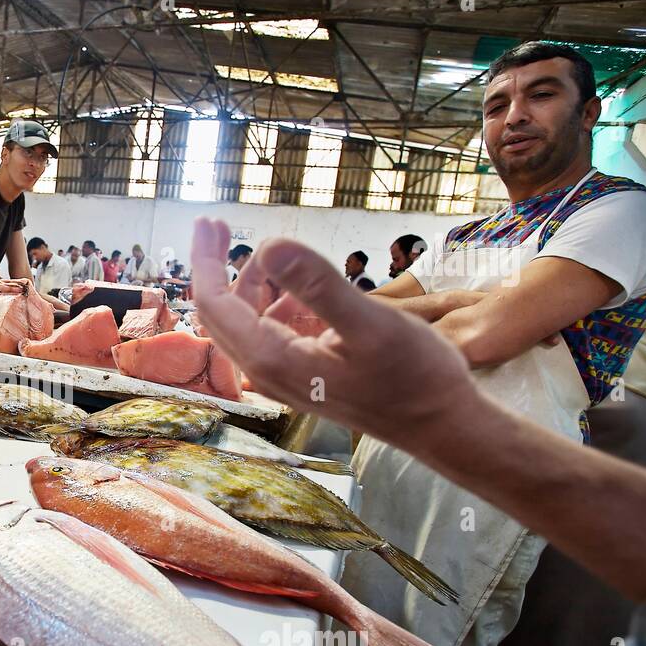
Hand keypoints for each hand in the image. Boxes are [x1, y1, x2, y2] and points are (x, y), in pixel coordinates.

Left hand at [191, 218, 479, 450]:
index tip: (207, 221)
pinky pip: (274, 331)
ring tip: (277, 253)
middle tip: (218, 224)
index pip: (214, 305)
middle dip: (215, 266)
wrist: (440, 424)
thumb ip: (317, 285)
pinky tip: (304, 289)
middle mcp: (267, 370)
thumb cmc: (413, 376)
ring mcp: (283, 374)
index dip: (205, 261)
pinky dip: (277, 302)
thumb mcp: (370, 323)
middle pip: (220, 313)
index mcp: (271, 359)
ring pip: (246, 321)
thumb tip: (268, 244)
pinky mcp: (302, 372)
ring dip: (250, 283)